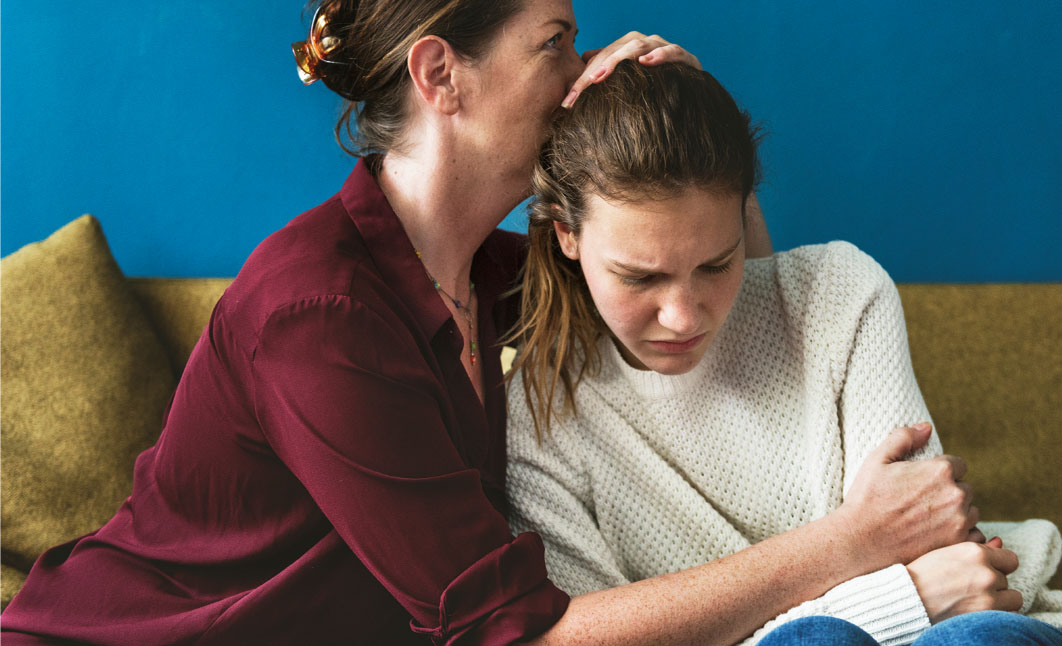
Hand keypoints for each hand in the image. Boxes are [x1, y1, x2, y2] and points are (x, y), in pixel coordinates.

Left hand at [562, 32, 700, 107]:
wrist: (692, 93)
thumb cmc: (655, 88)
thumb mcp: (627, 84)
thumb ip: (606, 72)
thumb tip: (583, 60)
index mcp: (627, 48)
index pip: (600, 59)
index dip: (582, 80)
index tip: (568, 102)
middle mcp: (644, 43)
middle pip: (615, 50)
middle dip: (595, 70)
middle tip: (581, 88)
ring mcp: (663, 47)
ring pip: (638, 45)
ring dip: (619, 59)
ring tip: (602, 74)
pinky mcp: (684, 57)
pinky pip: (671, 51)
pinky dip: (659, 55)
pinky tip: (646, 62)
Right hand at [837, 423, 977, 567]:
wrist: (861, 540)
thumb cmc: (866, 498)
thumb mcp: (877, 459)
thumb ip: (904, 438)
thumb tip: (926, 428)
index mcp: (939, 470)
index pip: (958, 465)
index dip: (941, 473)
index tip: (924, 483)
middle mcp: (955, 494)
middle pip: (965, 489)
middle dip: (949, 493)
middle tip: (923, 503)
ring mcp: (959, 521)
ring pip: (971, 512)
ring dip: (956, 514)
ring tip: (927, 520)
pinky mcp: (958, 544)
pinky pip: (973, 536)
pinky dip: (960, 535)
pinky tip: (937, 535)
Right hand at [907, 537, 1022, 622]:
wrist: (907, 599)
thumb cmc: (921, 574)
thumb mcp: (946, 552)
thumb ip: (977, 548)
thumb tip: (1000, 542)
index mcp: (974, 552)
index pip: (1009, 559)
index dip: (999, 566)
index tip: (986, 571)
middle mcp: (985, 571)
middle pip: (1006, 579)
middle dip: (992, 583)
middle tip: (969, 587)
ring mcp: (988, 594)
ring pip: (1012, 597)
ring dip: (999, 599)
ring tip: (976, 600)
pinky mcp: (987, 615)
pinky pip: (1008, 615)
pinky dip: (998, 614)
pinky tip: (978, 611)